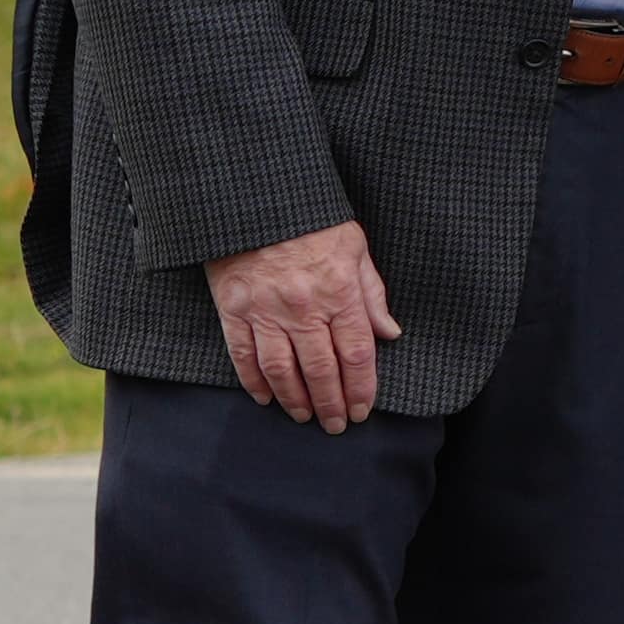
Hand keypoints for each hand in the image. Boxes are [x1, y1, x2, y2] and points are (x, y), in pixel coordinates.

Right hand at [206, 220, 402, 433]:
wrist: (253, 198)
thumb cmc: (311, 220)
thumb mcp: (355, 248)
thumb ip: (372, 294)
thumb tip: (390, 333)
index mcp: (339, 292)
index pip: (357, 353)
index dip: (362, 387)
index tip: (364, 409)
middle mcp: (304, 308)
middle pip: (322, 369)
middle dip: (331, 403)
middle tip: (336, 425)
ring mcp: (265, 311)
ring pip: (283, 370)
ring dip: (296, 399)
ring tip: (305, 417)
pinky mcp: (233, 310)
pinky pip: (243, 355)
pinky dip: (254, 382)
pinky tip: (266, 398)